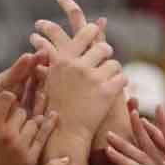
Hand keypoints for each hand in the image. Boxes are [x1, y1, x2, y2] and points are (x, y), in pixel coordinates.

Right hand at [0, 91, 58, 164]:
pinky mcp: (31, 159)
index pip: (7, 98)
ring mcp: (21, 148)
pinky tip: (52, 116)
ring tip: (23, 127)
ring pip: (33, 122)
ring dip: (29, 122)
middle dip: (18, 113)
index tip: (8, 102)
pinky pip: (43, 137)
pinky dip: (48, 125)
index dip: (8, 97)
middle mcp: (8, 135)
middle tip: (13, 120)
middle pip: (21, 111)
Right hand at [49, 0, 127, 149]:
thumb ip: (50, 59)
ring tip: (110, 77)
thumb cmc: (53, 108)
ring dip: (114, 70)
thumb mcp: (47, 80)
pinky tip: (116, 89)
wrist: (63, 134)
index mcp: (63, 60)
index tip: (96, 31)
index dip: (93, 31)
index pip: (84, 34)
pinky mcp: (107, 92)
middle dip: (106, 52)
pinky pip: (122, 78)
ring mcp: (93, 78)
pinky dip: (121, 84)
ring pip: (114, 64)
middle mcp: (77, 66)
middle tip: (106, 56)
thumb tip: (42, 41)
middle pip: (102, 47)